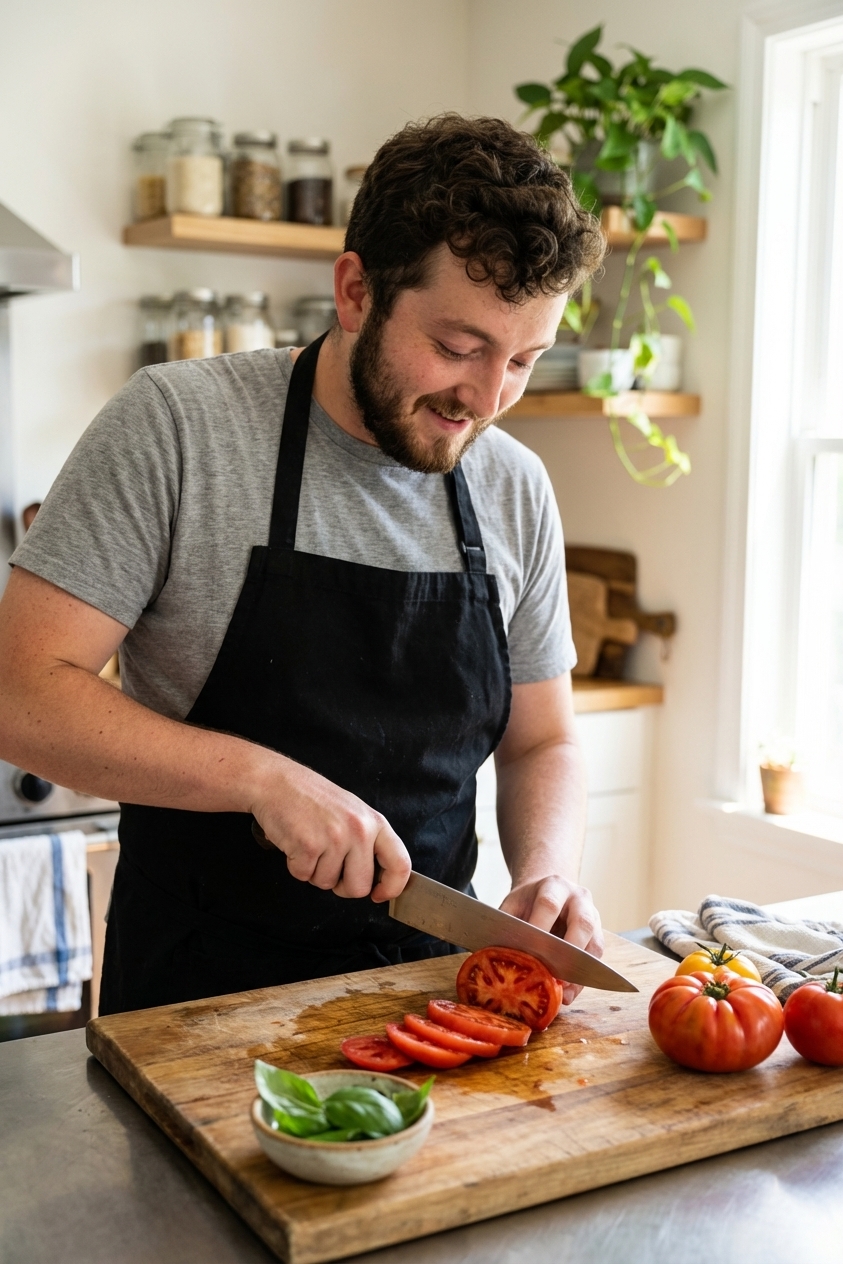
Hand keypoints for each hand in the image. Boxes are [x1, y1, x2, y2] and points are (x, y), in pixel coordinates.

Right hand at [252, 755, 410, 900]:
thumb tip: (377, 877)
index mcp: (375, 822)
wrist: (275, 781)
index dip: (392, 887)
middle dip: (342, 886)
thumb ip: (367, 841)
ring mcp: (335, 838)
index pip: (400, 864)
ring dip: (314, 872)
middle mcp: (359, 830)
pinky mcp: (309, 845)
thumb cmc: (312, 797)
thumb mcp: (352, 812)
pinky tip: (295, 842)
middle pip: (359, 888)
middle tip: (328, 866)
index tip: (379, 895)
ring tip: (309, 843)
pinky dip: (296, 865)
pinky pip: (304, 876)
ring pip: (327, 884)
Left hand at [500, 875, 603, 1004]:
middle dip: (569, 951)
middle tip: (555, 976)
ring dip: (579, 971)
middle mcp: (579, 899)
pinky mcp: (598, 936)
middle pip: (582, 923)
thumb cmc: (528, 902)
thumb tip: (495, 955)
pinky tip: (569, 993)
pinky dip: (582, 979)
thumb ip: (506, 925)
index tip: (531, 950)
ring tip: (564, 992)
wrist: (548, 891)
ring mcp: (593, 917)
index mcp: (554, 886)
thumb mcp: (513, 904)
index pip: (549, 904)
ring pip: (594, 944)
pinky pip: (595, 960)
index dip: (540, 927)